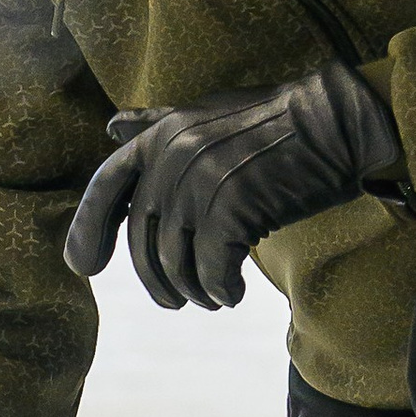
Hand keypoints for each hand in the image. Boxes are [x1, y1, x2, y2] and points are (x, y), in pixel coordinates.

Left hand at [63, 60, 405, 312]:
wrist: (334, 123)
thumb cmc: (275, 123)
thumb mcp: (206, 114)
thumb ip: (158, 125)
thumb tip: (112, 125)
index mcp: (161, 135)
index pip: (105, 187)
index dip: (86, 229)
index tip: (81, 266)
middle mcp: (173, 157)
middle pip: (141, 239)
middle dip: (154, 280)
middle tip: (174, 302)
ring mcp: (201, 183)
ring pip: (176, 262)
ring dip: (193, 291)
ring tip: (213, 297)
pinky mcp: (233, 208)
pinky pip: (212, 270)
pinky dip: (221, 290)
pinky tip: (234, 295)